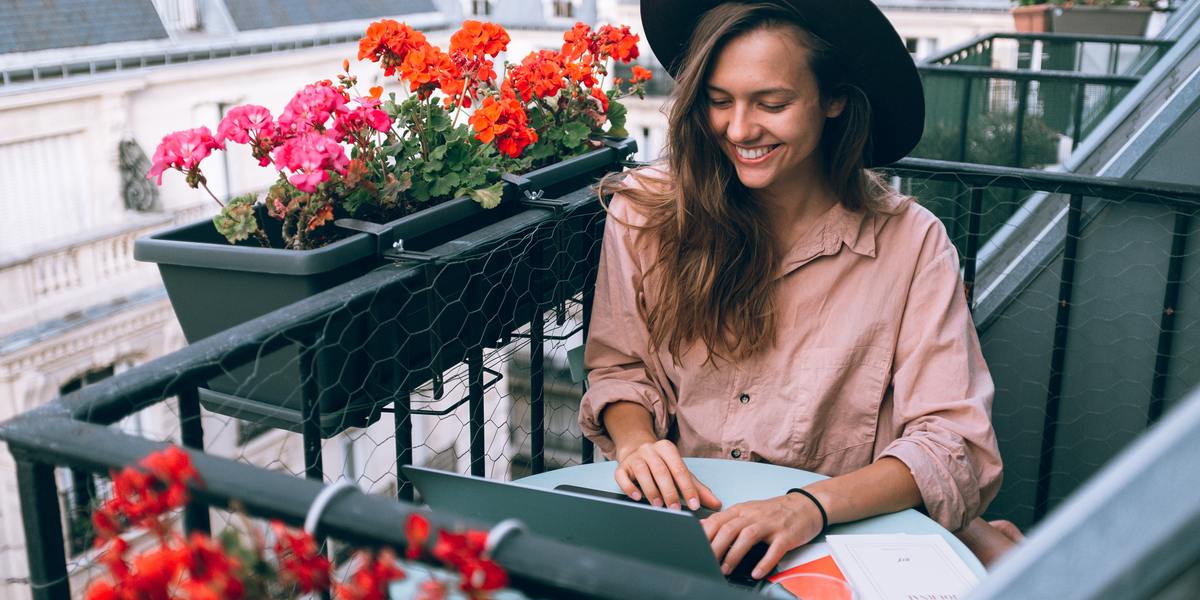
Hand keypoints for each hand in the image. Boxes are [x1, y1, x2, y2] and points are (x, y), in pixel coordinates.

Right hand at [613, 439, 721, 510]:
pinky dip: (629, 487)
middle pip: (661, 471)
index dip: (688, 488)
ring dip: (651, 490)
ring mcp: (634, 457)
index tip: (694, 505)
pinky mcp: (621, 467)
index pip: (680, 469)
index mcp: (668, 449)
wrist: (635, 449)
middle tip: (675, 509)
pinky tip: (637, 497)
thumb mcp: (680, 472)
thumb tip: (716, 504)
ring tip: (658, 505)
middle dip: (669, 491)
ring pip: (642, 472)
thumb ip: (697, 488)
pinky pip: (623, 476)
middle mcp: (650, 450)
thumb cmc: (661, 465)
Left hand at [700, 493, 823, 579]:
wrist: (806, 505)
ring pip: (747, 536)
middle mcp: (754, 515)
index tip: (694, 549)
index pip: (717, 520)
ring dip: (734, 554)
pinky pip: (774, 550)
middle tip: (706, 562)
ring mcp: (770, 524)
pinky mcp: (786, 535)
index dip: (704, 535)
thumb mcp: (747, 511)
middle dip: (715, 547)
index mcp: (742, 510)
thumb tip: (702, 527)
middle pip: (729, 528)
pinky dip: (764, 562)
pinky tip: (756, 572)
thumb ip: (726, 519)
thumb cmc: (774, 511)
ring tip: (725, 570)